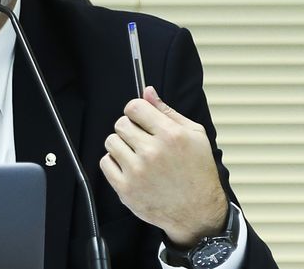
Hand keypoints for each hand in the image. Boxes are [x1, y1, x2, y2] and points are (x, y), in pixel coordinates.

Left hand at [99, 86, 227, 246]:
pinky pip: (105, 162)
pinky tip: (131, 168)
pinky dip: (114, 164)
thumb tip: (147, 91)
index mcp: (170, 136)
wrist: (198, 212)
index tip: (139, 118)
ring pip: (111, 142)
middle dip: (129, 129)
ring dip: (121, 146)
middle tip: (142, 141)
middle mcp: (152, 153)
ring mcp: (137, 172)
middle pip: (120, 123)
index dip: (135, 110)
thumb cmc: (197, 172)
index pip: (134, 107)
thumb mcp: (194, 135)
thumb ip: (167, 111)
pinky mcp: (126, 189)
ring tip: (137, 156)